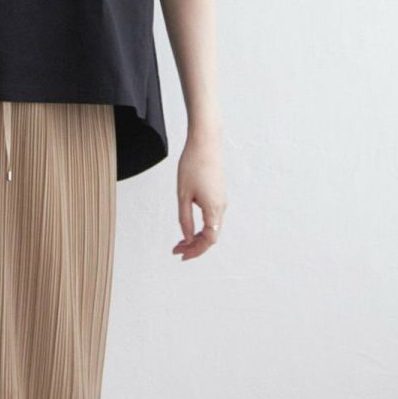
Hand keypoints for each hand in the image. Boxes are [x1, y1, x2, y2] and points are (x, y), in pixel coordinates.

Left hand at [172, 136, 225, 259]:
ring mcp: (221, 201)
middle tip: (176, 250)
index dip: (196, 250)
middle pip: (211, 236)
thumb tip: (188, 238)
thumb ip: (185, 219)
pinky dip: (202, 227)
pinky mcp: (218, 195)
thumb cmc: (192, 165)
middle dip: (194, 246)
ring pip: (212, 228)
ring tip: (180, 242)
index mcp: (214, 208)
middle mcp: (221, 207)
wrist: (205, 143)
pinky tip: (189, 227)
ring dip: (197, 238)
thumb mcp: (183, 195)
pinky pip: (212, 218)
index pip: (209, 239)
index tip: (181, 255)